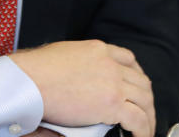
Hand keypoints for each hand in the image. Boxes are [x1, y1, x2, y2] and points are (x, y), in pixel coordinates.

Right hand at [10, 40, 154, 136]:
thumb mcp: (64, 54)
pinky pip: (137, 118)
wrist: (30, 80)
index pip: (128, 59)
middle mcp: (110, 64)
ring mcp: (113, 83)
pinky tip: (141, 136)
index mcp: (98, 50)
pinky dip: (143, 129)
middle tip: (145, 112)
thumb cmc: (36, 70)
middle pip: (141, 81)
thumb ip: (81, 63)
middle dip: (146, 99)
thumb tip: (80, 78)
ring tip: (146, 130)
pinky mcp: (111, 103)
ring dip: (148, 116)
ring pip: (144, 100)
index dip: (137, 74)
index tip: (137, 86)